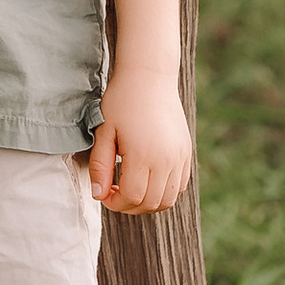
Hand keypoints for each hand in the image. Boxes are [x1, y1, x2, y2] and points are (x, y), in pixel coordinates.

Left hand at [89, 67, 193, 215]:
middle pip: (150, 203)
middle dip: (130, 206)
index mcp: (143, 155)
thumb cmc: (121, 102)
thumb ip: (100, 166)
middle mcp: (166, 160)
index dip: (115, 203)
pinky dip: (164, 192)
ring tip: (130, 187)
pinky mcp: (186, 153)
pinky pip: (179, 186)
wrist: (150, 77)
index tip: (104, 193)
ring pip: (168, 200)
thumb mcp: (104, 132)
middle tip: (114, 192)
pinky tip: (147, 178)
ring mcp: (180, 158)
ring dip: (148, 203)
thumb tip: (98, 195)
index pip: (132, 197)